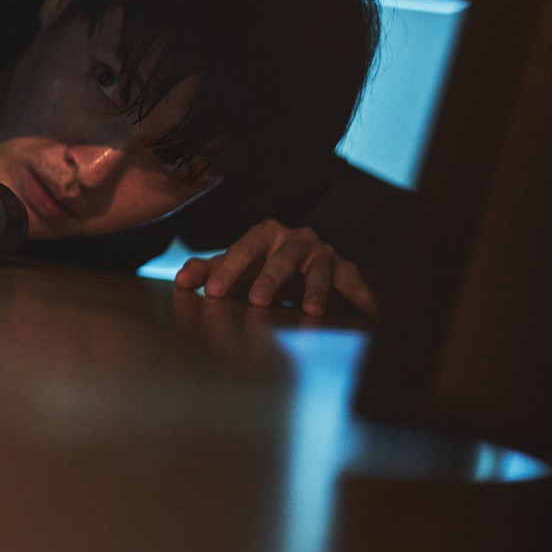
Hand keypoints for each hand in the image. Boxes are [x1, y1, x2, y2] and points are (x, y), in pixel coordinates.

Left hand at [172, 218, 376, 318]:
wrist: (304, 262)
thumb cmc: (262, 265)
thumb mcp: (236, 267)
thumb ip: (208, 272)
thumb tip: (180, 282)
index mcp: (266, 233)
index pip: (243, 249)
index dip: (228, 270)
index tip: (212, 293)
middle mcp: (296, 239)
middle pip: (282, 258)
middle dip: (270, 279)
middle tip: (256, 301)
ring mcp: (324, 254)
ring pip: (320, 270)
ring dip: (316, 290)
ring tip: (310, 311)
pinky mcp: (347, 272)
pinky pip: (356, 287)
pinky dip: (364, 301)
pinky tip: (370, 318)